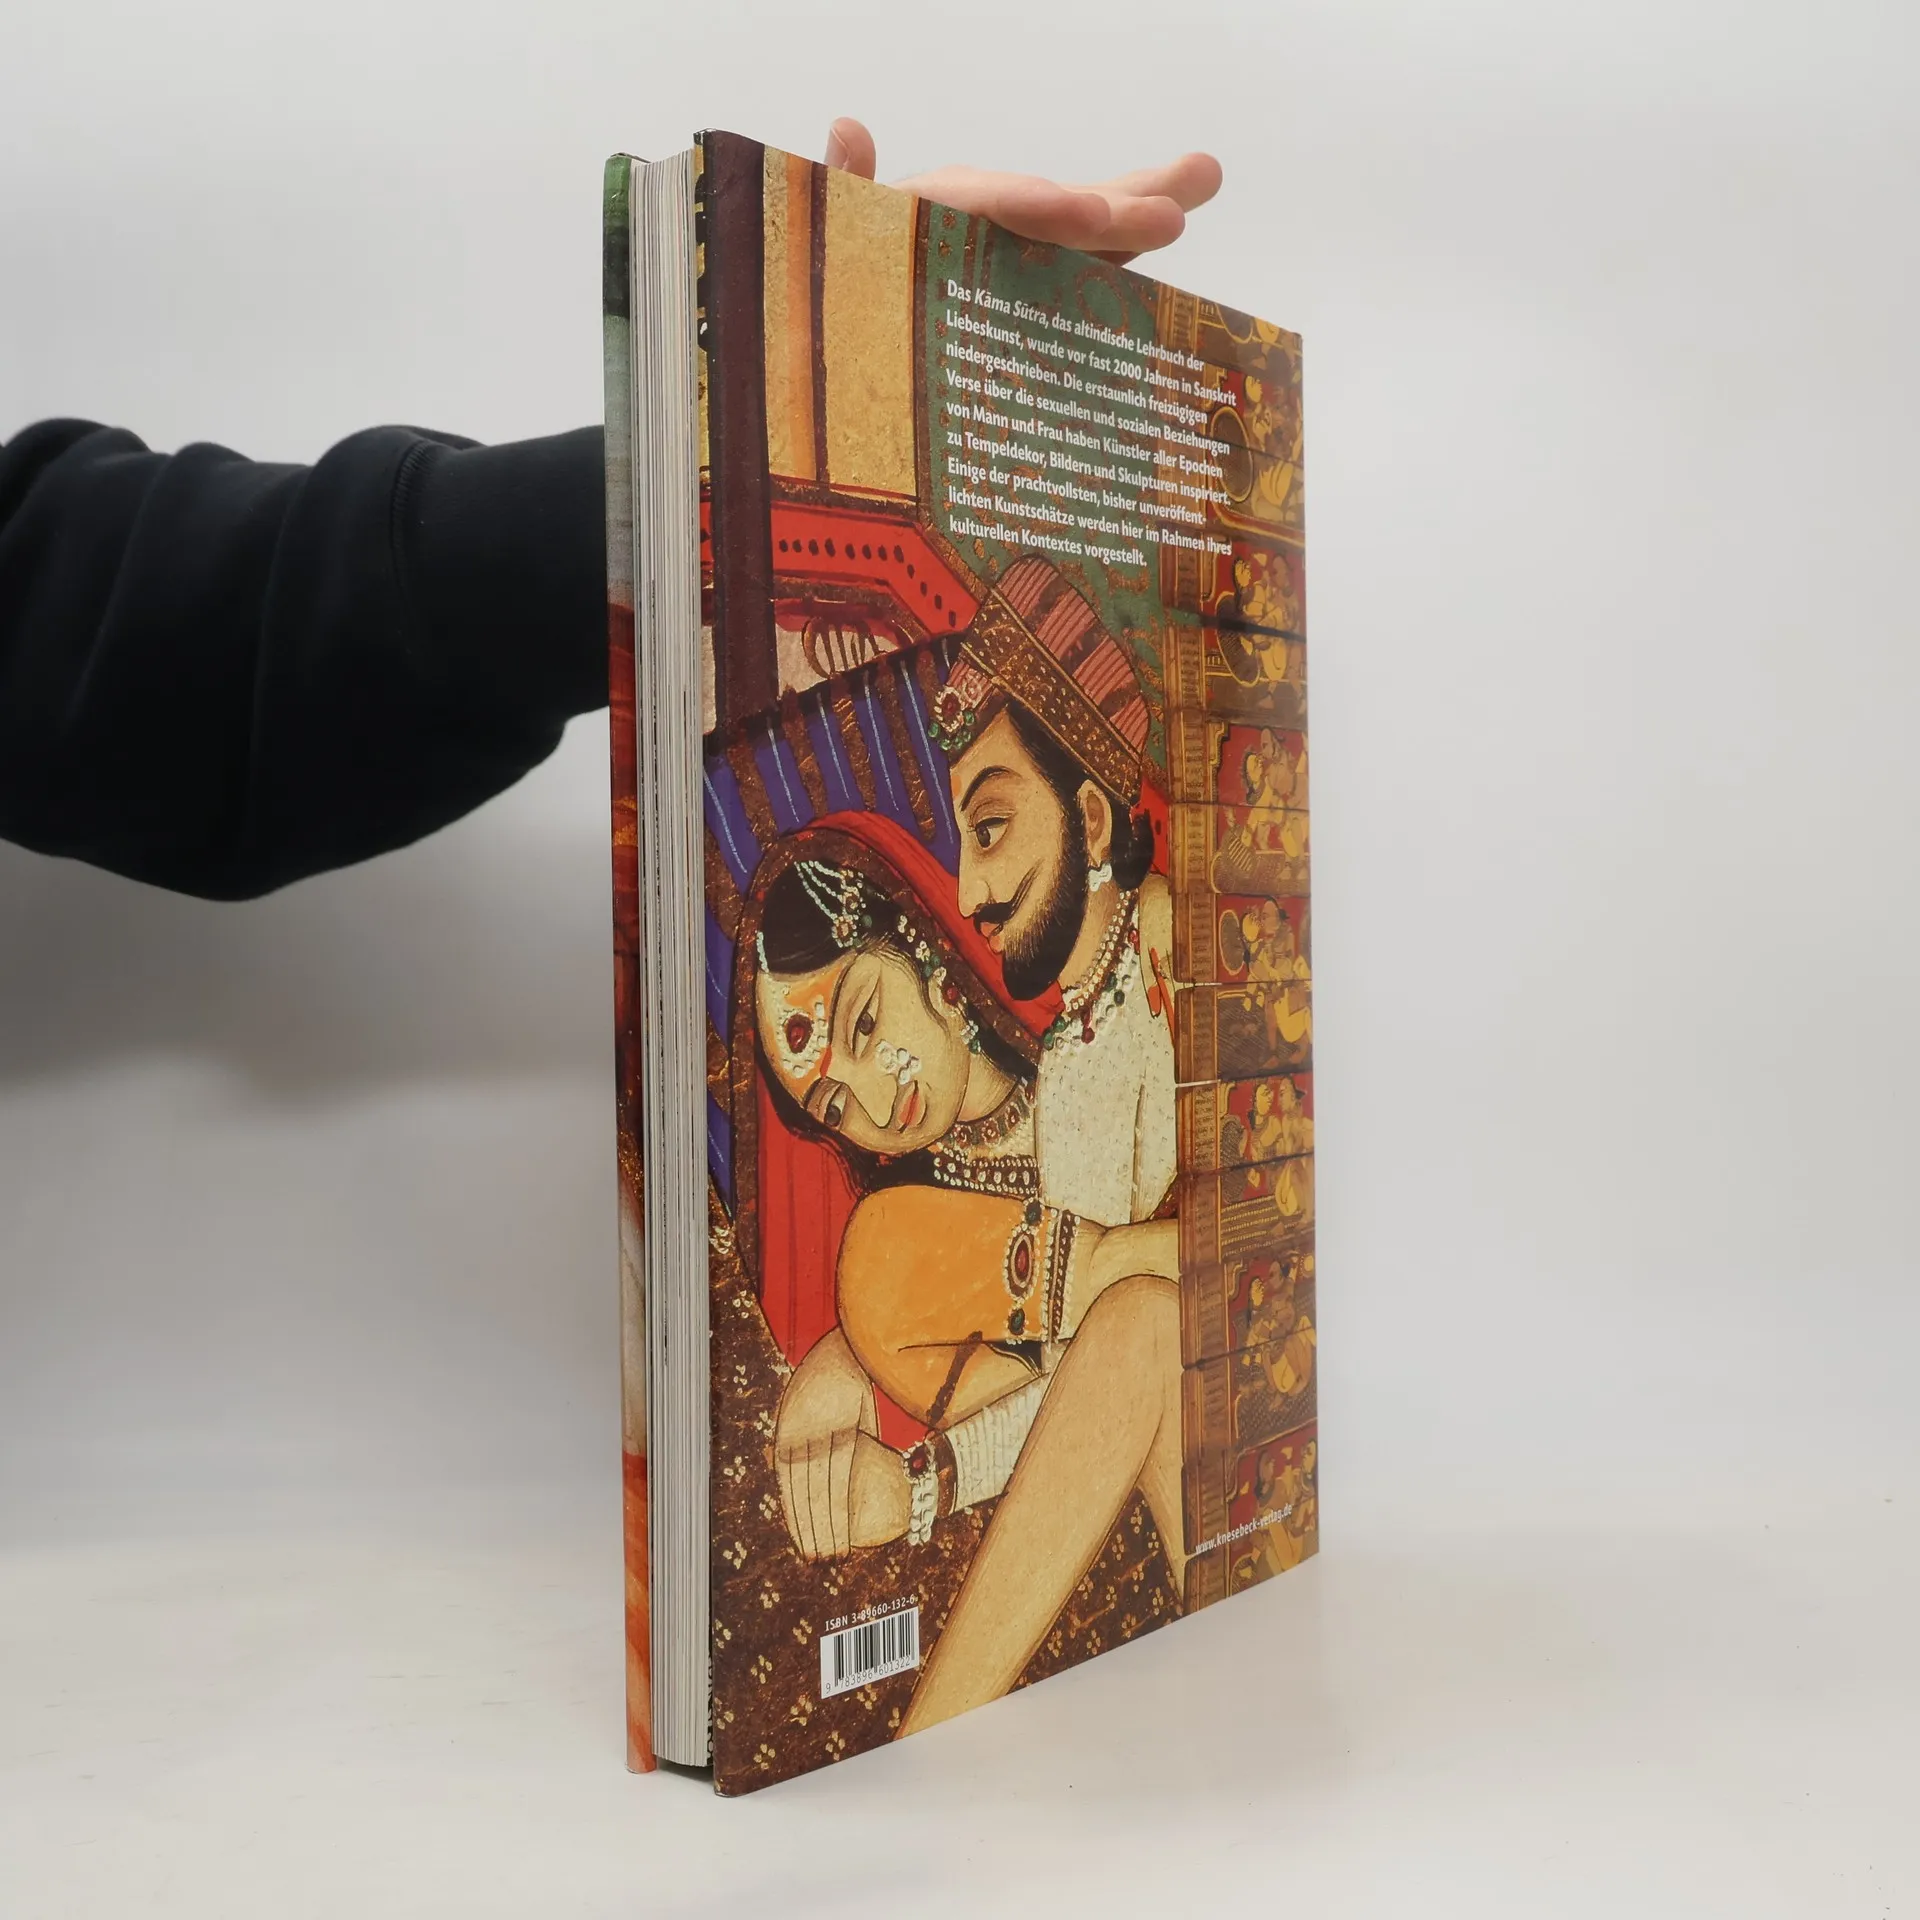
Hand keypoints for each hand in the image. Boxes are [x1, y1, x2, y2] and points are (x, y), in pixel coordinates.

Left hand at [774, 1328, 874, 1558]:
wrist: (845, 1346)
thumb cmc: (825, 1379)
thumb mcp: (798, 1408)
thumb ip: (792, 1438)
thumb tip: (774, 1461)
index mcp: (784, 1434)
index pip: (787, 1488)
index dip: (795, 1519)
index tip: (802, 1546)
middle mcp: (798, 1436)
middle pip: (805, 1494)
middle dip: (811, 1531)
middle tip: (818, 1562)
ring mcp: (822, 1431)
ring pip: (824, 1488)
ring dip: (829, 1525)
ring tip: (835, 1554)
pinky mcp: (848, 1426)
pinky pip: (844, 1472)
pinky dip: (844, 1501)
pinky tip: (848, 1523)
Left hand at [824, 117, 1220, 265]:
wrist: (816, 354)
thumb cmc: (820, 301)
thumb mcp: (821, 251)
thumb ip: (841, 199)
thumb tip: (849, 128)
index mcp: (921, 218)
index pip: (982, 202)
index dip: (1035, 206)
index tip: (1088, 218)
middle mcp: (971, 230)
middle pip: (1047, 208)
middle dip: (1113, 208)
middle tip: (1178, 209)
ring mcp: (1002, 261)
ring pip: (1075, 234)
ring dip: (1140, 211)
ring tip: (1204, 178)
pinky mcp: (1018, 297)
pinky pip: (1072, 278)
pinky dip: (1120, 263)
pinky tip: (1175, 245)